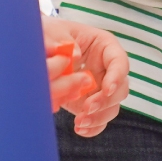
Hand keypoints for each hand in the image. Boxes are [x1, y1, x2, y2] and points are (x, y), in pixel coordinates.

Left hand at [42, 15, 128, 136]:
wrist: (40, 50)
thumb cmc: (50, 35)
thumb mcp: (54, 31)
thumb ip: (63, 40)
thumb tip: (76, 57)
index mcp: (105, 47)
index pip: (120, 61)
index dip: (117, 77)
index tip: (106, 89)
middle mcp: (107, 68)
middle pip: (121, 88)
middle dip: (106, 101)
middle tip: (86, 108)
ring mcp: (99, 87)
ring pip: (112, 106)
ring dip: (99, 117)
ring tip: (79, 122)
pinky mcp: (89, 102)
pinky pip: (99, 119)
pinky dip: (93, 127)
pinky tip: (80, 129)